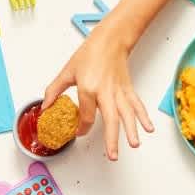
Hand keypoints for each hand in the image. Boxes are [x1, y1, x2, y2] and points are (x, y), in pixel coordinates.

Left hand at [42, 24, 153, 160]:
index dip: (81, 128)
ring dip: (131, 130)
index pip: (86, 116)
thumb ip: (55, 90)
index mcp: (89, 88)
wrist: (110, 39)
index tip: (79, 132)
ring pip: (126, 114)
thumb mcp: (67, 71)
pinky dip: (144, 116)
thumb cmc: (90, 53)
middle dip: (112, 139)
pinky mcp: (128, 90)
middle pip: (110, 120)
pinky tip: (149, 128)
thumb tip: (46, 106)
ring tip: (135, 145)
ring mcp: (119, 92)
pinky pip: (136, 105)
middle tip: (112, 155)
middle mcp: (106, 92)